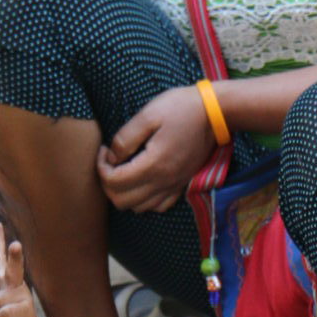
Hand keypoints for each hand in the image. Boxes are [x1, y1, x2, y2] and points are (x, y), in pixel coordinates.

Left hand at [97, 86, 213, 214]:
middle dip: (108, 184)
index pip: (114, 182)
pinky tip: (142, 180)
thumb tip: (111, 157)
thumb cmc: (180, 108)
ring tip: (124, 170)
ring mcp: (174, 186)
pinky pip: (158, 206)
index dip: (101, 168)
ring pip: (138, 208)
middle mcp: (163, 182)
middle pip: (122, 201)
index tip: (103, 150)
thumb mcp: (148, 114)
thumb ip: (125, 139)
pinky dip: (144, 199)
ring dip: (124, 193)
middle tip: (109, 162)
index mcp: (153, 164)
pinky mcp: (182, 185)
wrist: (215, 113)